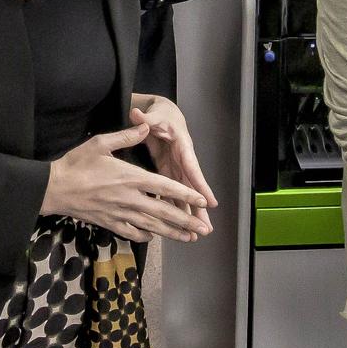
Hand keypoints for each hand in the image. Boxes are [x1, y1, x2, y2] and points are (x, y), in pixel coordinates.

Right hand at [42, 123, 210, 242]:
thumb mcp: (100, 143)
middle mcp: (129, 198)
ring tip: (189, 238)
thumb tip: (146, 126)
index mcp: (130, 177)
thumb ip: (126, 136)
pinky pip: (132, 232)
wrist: (53, 188)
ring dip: (172, 233)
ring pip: (152, 226)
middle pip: (164, 212)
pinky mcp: (109, 223)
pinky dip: (146, 235)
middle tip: (203, 230)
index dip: (186, 195)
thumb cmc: (76, 164)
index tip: (201, 201)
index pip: (166, 187)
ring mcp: (120, 213)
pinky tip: (154, 236)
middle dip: (186, 221)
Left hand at [129, 96, 215, 235]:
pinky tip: (174, 223)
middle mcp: (182, 160)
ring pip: (184, 193)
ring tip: (193, 234)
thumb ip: (146, 118)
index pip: (192, 167)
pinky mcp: (168, 171)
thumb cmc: (161, 113)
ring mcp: (176, 168)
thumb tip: (137, 115)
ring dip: (188, 213)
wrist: (163, 113)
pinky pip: (172, 192)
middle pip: (192, 187)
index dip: (200, 185)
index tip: (209, 201)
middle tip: (206, 228)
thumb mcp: (155, 114)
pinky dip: (174, 206)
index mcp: (182, 146)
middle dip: (199, 209)